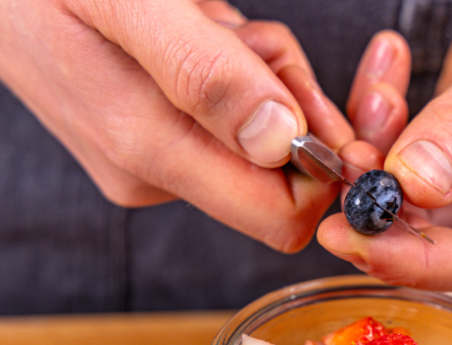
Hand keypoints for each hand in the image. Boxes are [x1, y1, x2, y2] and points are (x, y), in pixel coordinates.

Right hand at [0, 0, 352, 252]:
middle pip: (283, 176)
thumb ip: (204, 72)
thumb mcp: (127, 3)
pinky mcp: (154, 138)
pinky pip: (234, 120)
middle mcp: (157, 173)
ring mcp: (155, 158)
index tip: (320, 99)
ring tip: (210, 24)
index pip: (280, 216)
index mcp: (151, 152)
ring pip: (264, 140)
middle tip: (251, 37)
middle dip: (296, 104)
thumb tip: (281, 141)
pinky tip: (200, 34)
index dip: (324, 167)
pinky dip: (241, 72)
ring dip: (266, 75)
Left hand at [319, 0, 451, 296]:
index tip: (353, 237)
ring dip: (380, 163)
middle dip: (386, 210)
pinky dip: (387, 133)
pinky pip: (411, 168)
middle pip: (447, 246)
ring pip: (418, 208)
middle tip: (341, 169)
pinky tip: (382, 87)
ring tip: (374, 102)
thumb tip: (411, 186)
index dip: (417, 260)